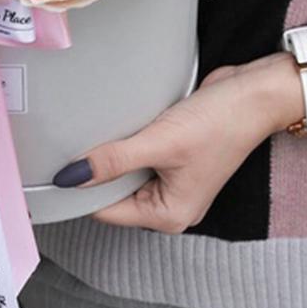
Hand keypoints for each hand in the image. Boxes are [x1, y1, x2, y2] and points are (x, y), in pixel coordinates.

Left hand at [52, 52, 304, 233]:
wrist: (254, 93)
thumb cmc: (219, 123)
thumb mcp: (160, 143)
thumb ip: (114, 161)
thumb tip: (70, 177)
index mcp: (169, 215)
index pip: (107, 210)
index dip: (80, 191)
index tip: (52, 170)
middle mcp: (171, 203)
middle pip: (114, 192)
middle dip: (94, 171)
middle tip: (64, 145)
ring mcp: (173, 178)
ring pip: (125, 171)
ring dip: (111, 154)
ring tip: (88, 132)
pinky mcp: (174, 154)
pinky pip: (139, 154)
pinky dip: (126, 141)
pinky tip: (114, 124)